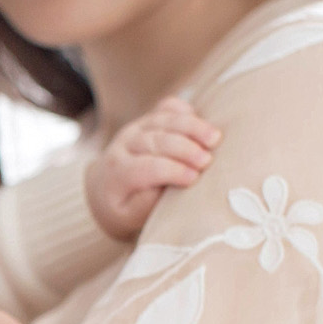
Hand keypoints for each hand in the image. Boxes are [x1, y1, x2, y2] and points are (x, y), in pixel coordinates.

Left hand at [85, 96, 220, 241]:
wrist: (106, 187)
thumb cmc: (124, 206)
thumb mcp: (129, 216)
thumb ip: (144, 205)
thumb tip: (164, 190)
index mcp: (117, 172)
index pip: (146, 168)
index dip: (171, 171)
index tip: (194, 178)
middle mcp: (124, 145)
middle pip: (156, 141)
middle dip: (184, 149)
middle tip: (208, 160)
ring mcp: (136, 128)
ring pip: (163, 120)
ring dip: (192, 126)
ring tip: (215, 138)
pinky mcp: (148, 119)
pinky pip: (165, 107)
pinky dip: (184, 110)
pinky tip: (202, 118)